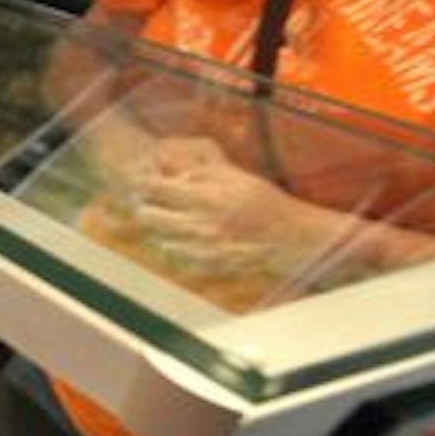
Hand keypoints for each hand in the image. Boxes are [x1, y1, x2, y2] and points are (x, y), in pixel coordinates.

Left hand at [122, 137, 340, 276]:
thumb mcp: (236, 178)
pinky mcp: (206, 266)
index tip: (146, 180)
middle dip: (147, 206)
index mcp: (205, 199)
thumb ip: (202, 171)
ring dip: (162, 230)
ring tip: (175, 221)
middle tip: (155, 201)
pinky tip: (189, 241)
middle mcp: (198, 226)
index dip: (146, 182)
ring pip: (159, 240)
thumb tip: (173, 168)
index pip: (157, 188)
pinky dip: (177, 249)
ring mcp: (200, 249)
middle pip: (148, 216)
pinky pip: (176, 259)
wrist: (289, 237)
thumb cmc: (264, 202)